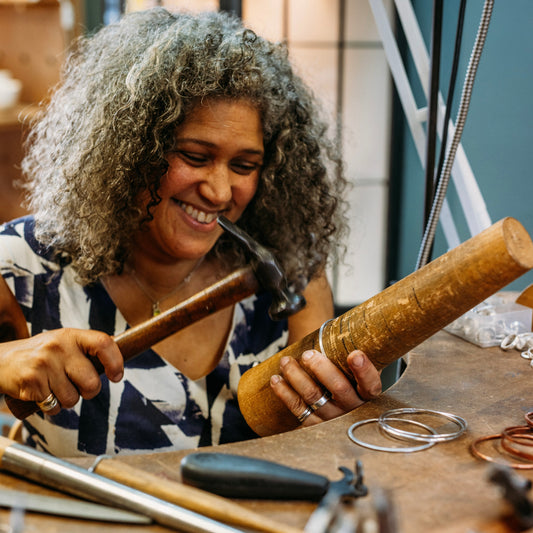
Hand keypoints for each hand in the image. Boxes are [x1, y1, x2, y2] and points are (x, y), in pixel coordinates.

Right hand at [0, 328, 123, 414]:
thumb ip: (85, 350)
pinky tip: (42, 394)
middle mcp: (59, 347)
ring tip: (55, 388)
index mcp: (71, 335)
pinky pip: (54, 407)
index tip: (116, 376)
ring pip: (73, 398)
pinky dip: (51, 407)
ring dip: (67, 400)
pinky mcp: (31, 382)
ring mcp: (44, 364)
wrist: (1, 361)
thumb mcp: (63, 343)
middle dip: (89, 392)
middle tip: (79, 388)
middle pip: (91, 382)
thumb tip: (115, 364)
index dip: (115, 362)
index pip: (104, 343)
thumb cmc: (40, 355)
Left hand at [270, 349, 381, 426]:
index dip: (364, 371)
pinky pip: (297, 408)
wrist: (335, 405)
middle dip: (321, 369)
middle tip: (308, 354)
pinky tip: (276, 380)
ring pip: (313, 396)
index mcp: (366, 393)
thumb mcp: (356, 367)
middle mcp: (351, 407)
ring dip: (296, 376)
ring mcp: (332, 417)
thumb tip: (346, 322)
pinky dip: (284, 392)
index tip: (354, 354)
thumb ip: (352, 351)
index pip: (371, 385)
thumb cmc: (346, 377)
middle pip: (339, 388)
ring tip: (286, 362)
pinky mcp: (313, 423)